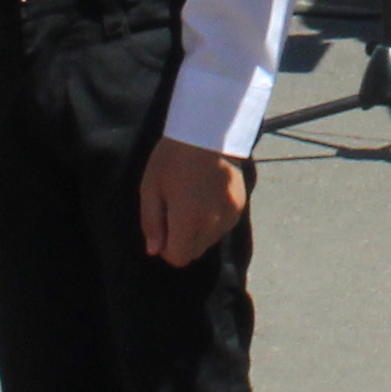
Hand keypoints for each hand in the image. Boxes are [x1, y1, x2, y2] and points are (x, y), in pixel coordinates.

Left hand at [138, 135, 251, 266]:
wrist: (207, 133)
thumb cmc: (172, 158)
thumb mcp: (150, 188)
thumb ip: (151, 223)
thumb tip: (154, 251)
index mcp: (187, 219)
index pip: (179, 258)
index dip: (167, 249)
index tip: (163, 229)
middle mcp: (212, 223)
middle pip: (195, 252)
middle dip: (182, 241)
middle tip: (176, 213)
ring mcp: (229, 215)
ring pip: (209, 241)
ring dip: (198, 232)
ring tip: (193, 203)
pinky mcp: (240, 207)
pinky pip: (223, 227)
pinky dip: (214, 221)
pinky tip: (207, 198)